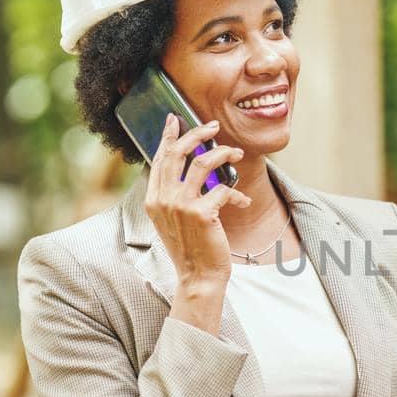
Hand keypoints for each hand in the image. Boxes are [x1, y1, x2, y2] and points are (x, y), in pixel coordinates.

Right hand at [145, 114, 250, 286]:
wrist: (198, 276)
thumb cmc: (190, 248)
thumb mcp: (172, 220)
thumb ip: (173, 195)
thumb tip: (189, 167)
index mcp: (153, 199)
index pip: (159, 159)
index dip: (168, 137)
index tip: (175, 120)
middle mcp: (163, 199)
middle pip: (179, 152)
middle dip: (197, 133)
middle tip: (213, 127)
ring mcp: (181, 205)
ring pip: (203, 162)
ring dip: (224, 153)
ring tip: (237, 154)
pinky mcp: (202, 213)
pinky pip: (224, 189)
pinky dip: (238, 193)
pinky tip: (244, 201)